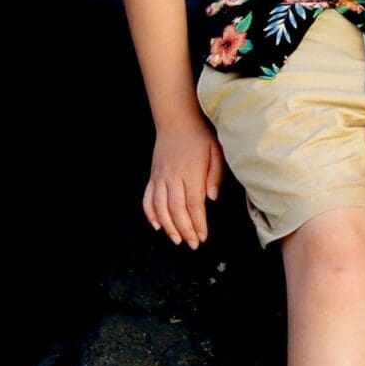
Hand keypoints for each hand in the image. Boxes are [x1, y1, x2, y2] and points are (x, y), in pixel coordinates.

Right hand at [144, 122, 224, 246]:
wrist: (177, 121)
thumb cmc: (201, 137)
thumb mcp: (217, 151)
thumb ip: (215, 175)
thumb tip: (212, 198)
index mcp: (191, 173)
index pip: (193, 204)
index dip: (197, 223)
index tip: (202, 237)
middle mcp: (173, 177)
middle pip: (176, 210)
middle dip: (184, 230)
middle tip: (192, 244)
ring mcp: (160, 177)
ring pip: (160, 207)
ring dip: (168, 226)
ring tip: (177, 239)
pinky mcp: (153, 176)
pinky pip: (147, 198)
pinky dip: (150, 213)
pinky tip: (157, 225)